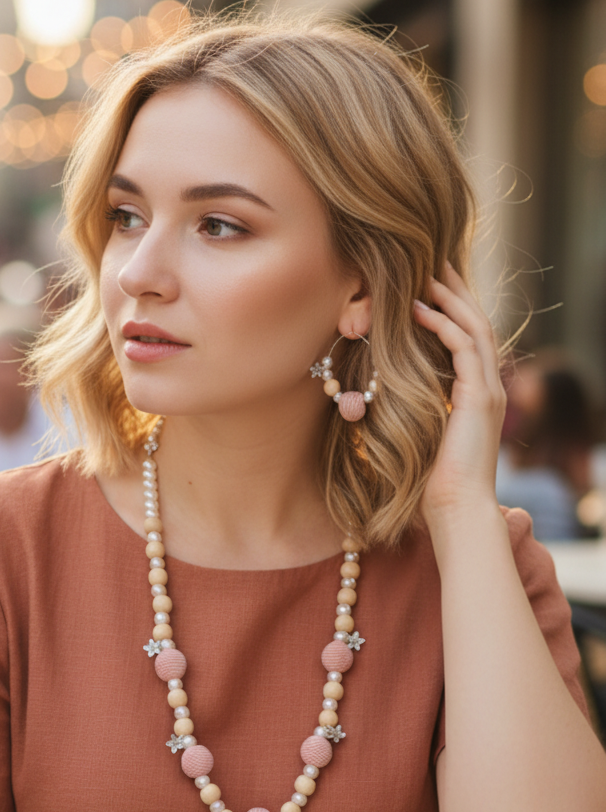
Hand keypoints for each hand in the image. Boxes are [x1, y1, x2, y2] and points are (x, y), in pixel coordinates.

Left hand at [412, 262, 505, 527]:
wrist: (456, 509)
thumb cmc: (431, 481)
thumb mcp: (416, 433)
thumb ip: (407, 408)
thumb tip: (366, 394)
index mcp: (476, 393)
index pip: (468, 336)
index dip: (450, 306)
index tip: (427, 283)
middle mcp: (488, 386)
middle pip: (476, 321)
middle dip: (455, 289)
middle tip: (433, 259)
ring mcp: (488, 390)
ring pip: (474, 326)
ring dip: (449, 297)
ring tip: (425, 272)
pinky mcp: (480, 397)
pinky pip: (464, 347)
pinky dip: (441, 324)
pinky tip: (418, 308)